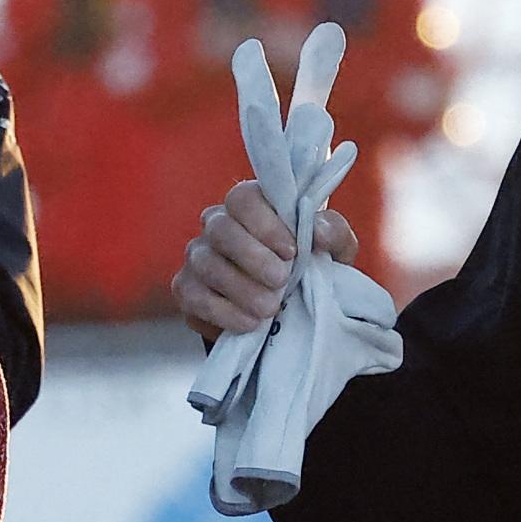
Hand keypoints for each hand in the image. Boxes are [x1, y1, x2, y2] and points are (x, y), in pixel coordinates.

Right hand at [173, 179, 359, 343]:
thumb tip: (318, 231)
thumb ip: (332, 232)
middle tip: (280, 281)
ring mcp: (198, 257)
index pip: (243, 198)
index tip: (291, 251)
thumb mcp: (333, 249)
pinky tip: (249, 323)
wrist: (289, 311)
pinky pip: (194, 297)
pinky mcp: (187, 290)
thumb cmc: (310, 266)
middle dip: (252, 256)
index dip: (265, 224)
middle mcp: (218, 225)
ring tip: (269, 309)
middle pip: (221, 229)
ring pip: (206, 264)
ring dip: (240, 288)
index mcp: (251, 206)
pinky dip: (223, 312)